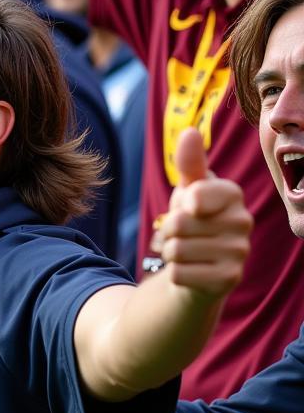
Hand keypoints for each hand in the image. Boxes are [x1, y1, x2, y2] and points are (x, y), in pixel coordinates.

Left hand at [156, 129, 251, 296]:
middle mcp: (244, 222)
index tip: (190, 209)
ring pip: (176, 250)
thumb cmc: (192, 221)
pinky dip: (175, 273)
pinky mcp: (229, 280)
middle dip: (168, 231)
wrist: (197, 266)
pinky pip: (178, 273)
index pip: (192, 195)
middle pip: (178, 224)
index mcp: (234, 195)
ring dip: (170, 252)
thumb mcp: (188, 190)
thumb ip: (189, 163)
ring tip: (186, 252)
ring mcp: (240, 253)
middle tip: (182, 235)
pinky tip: (191, 271)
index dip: (178, 205)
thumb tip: (190, 131)